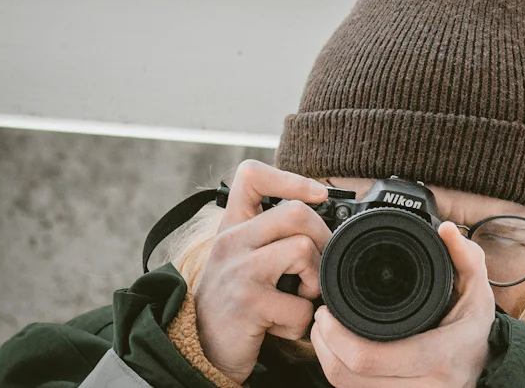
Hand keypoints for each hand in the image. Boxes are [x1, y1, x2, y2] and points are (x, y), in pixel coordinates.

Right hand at [193, 160, 331, 382]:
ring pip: (303, 251)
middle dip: (323, 240)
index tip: (319, 195)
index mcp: (232, 226)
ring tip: (299, 297)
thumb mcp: (243, 257)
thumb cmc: (234, 300)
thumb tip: (325, 220)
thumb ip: (271, 234)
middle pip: (296, 212)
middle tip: (317, 266)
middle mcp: (231, 242)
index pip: (252, 175)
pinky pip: (300, 306)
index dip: (290, 178)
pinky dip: (301, 322)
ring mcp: (238, 271)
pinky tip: (283, 326)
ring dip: (315, 282)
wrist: (199, 349)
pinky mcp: (248, 304)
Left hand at [310, 221, 495, 387]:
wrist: (483, 364)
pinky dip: (341, 373)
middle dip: (325, 345)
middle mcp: (426, 387)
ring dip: (328, 360)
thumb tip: (446, 230)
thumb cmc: (474, 325)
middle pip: (350, 377)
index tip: (328, 311)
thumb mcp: (476, 287)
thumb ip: (464, 256)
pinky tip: (338, 352)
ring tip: (325, 332)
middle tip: (321, 318)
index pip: (369, 358)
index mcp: (440, 356)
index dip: (337, 336)